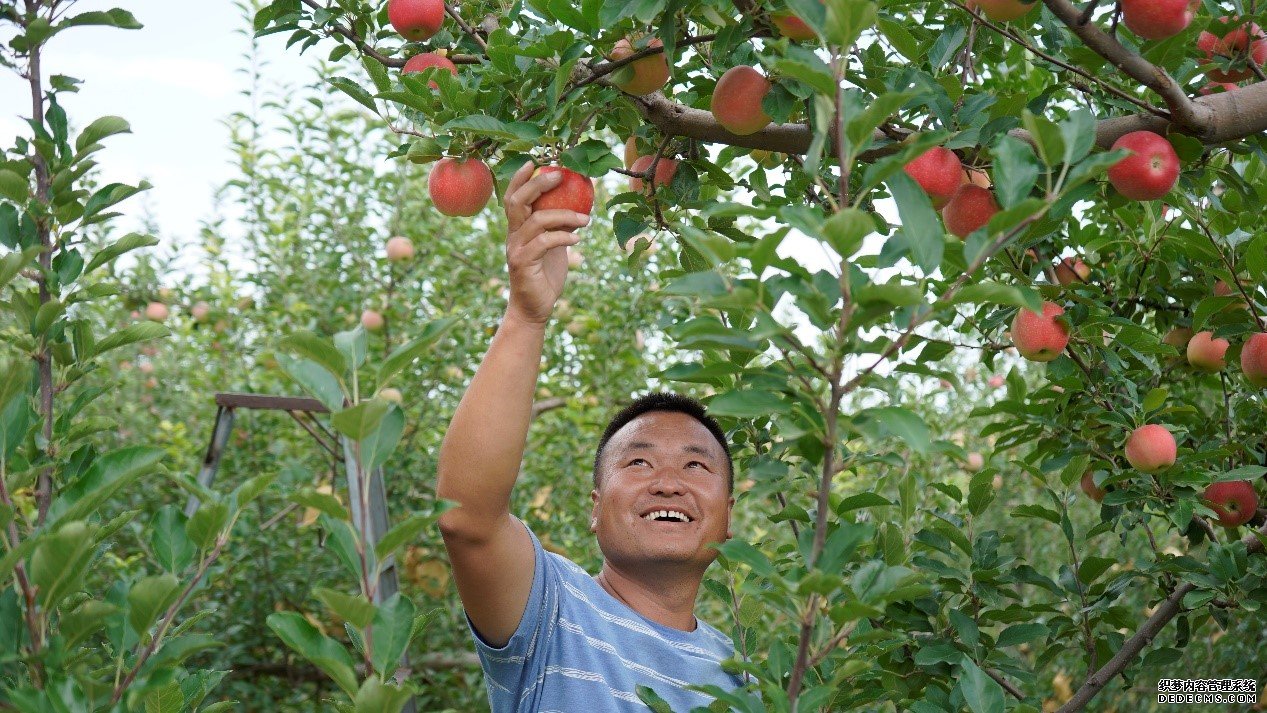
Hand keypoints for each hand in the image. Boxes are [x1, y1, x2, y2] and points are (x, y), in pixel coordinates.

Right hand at [502, 161, 590, 324]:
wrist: (534, 309)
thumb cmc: (545, 275)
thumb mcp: (554, 246)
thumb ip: (558, 226)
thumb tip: (578, 205)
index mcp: (517, 228)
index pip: (512, 197)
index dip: (520, 178)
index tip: (535, 162)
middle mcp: (512, 235)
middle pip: (518, 201)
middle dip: (538, 184)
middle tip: (560, 175)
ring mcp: (515, 249)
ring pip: (536, 221)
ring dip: (565, 215)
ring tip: (586, 219)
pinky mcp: (523, 264)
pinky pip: (544, 243)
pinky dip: (562, 237)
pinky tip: (577, 240)